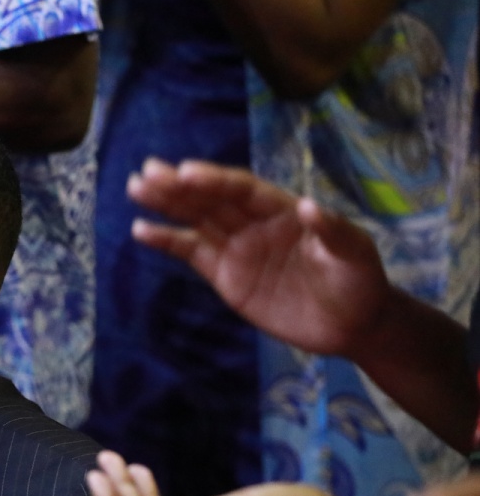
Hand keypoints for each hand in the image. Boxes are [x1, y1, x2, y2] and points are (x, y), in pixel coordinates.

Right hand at [127, 158, 389, 356]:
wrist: (352, 324)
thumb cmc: (359, 282)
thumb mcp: (355, 254)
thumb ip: (332, 230)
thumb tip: (307, 206)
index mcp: (283, 210)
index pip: (242, 190)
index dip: (214, 180)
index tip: (186, 172)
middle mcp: (254, 222)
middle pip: (211, 199)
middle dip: (179, 185)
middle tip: (147, 171)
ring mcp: (237, 247)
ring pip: (196, 218)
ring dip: (166, 203)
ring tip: (136, 187)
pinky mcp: (225, 275)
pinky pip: (191, 253)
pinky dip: (166, 240)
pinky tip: (141, 230)